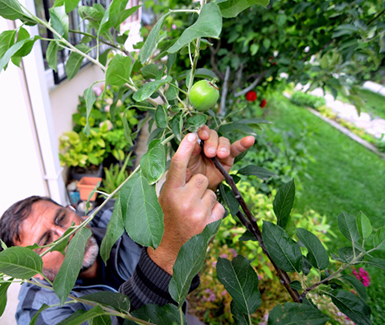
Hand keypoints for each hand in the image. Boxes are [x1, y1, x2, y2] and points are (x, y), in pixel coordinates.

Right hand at [148, 133, 224, 273]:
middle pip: (200, 178)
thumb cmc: (167, 218)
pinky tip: (202, 221)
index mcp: (168, 192)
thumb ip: (176, 180)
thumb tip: (188, 156)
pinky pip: (219, 207)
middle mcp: (181, 201)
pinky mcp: (208, 223)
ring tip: (194, 212)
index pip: (176, 164)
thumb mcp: (165, 197)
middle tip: (190, 199)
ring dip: (206, 200)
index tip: (193, 134)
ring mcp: (196, 213)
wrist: (171, 250)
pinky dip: (213, 212)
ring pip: (211, 193)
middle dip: (198, 186)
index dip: (185, 148)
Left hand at [187, 125, 254, 189]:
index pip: (201, 132)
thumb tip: (193, 138)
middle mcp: (208, 143)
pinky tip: (250, 140)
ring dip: (223, 146)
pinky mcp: (229, 157)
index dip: (203, 131)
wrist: (198, 191)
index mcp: (196, 142)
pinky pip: (237, 148)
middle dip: (212, 142)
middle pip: (213, 135)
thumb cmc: (188, 175)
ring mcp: (219, 150)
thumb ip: (188, 151)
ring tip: (221, 155)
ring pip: (223, 141)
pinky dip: (243, 144)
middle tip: (210, 153)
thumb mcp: (184, 163)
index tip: (203, 136)